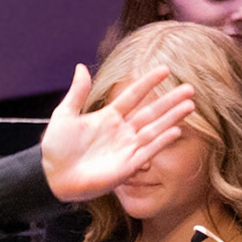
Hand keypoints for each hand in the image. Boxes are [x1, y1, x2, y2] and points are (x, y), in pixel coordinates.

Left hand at [40, 66, 193, 201]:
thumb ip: (77, 92)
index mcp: (108, 117)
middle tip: (190, 88)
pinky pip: (148, 151)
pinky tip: (176, 130)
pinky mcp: (127, 166)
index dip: (148, 83)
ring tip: (189, 105)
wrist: (51, 175)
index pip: (133, 96)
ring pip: (154, 130)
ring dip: (172, 118)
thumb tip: (81, 67)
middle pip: (150, 112)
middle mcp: (121, 131)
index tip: (165, 69)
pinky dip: (161, 141)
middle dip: (170, 101)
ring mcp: (126, 148)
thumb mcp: (64, 115)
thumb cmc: (56, 148)